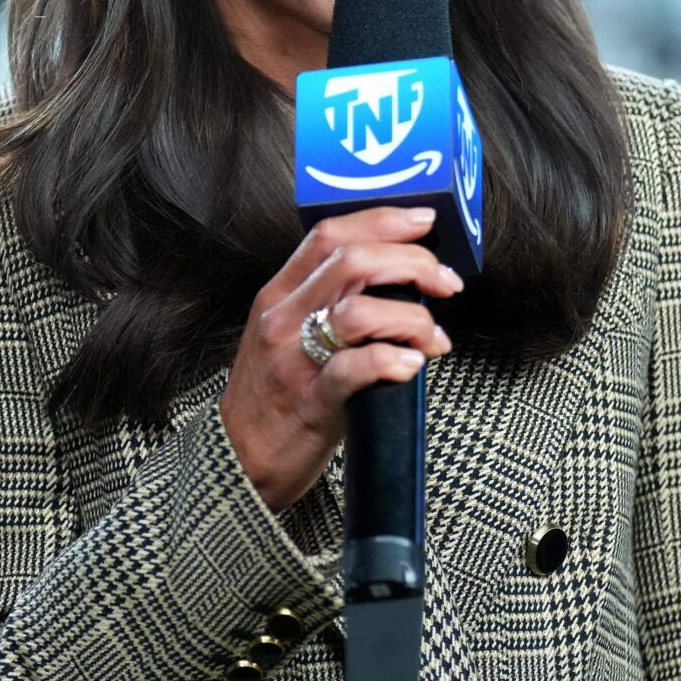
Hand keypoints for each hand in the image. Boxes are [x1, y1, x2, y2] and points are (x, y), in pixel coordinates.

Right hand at [219, 206, 462, 512]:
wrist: (235, 459)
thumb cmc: (271, 396)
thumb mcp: (284, 334)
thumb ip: (324, 301)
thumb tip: (393, 278)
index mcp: (278, 295)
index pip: (329, 235)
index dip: (383, 220)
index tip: (424, 221)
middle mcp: (283, 319)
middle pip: (352, 262)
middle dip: (412, 263)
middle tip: (445, 283)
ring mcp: (293, 360)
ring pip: (358, 312)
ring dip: (411, 318)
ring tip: (434, 338)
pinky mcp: (310, 402)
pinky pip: (355, 369)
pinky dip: (393, 360)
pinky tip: (412, 365)